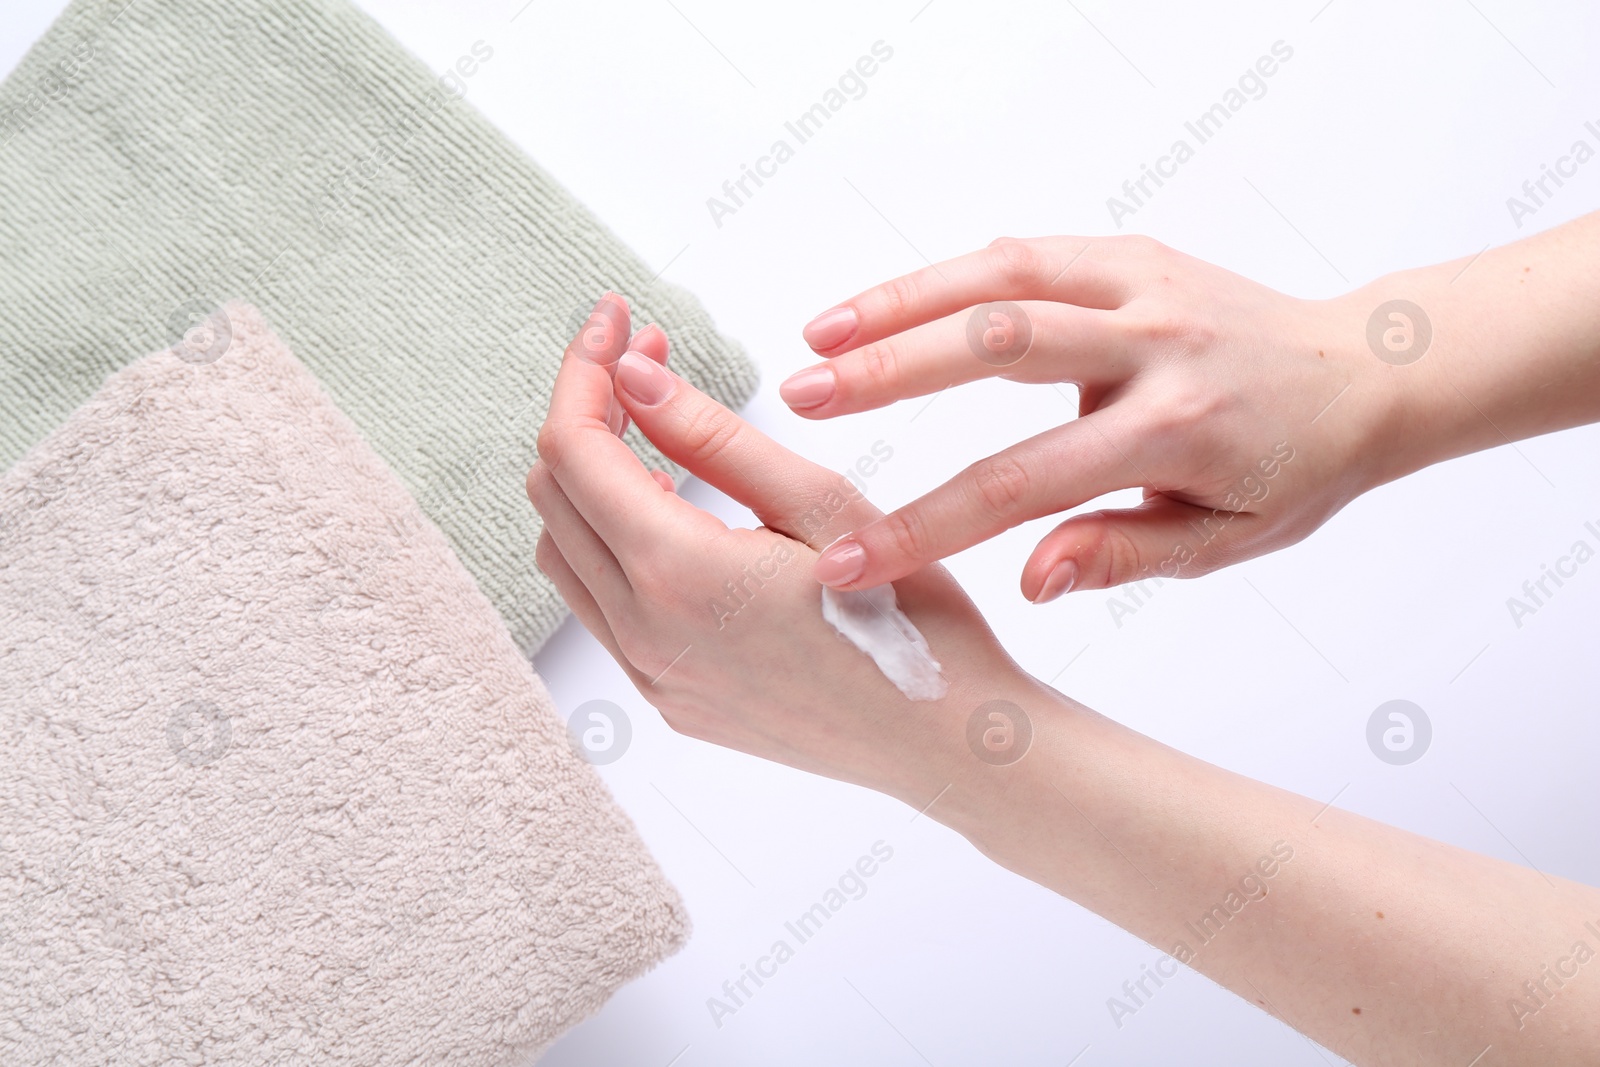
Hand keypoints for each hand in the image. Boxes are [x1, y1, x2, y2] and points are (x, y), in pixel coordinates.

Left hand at [526, 294, 1020, 802]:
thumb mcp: (821, 504)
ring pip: (565, 556)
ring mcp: (651, 676)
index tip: (619, 321)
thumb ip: (714, 437)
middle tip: (650, 362)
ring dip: (591, 481)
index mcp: (679, 576)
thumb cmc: (913, 619)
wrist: (948, 742)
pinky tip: (673, 513)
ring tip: (656, 433)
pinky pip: (601, 608)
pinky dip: (611, 544)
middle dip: (588, 412)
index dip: (586, 369)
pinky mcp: (669, 699)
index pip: (576, 449)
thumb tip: (632, 378)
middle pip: (554, 497)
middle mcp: (644, 634)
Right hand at [781, 236, 1399, 599]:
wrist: (1360, 373)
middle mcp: (1155, 345)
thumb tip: (1025, 578)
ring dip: (900, 303)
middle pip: (999, 348)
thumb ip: (1119, 554)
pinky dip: (947, 275)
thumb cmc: (1287, 470)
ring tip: (817, 339)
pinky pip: (1025, 253)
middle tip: (800, 401)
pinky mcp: (1132, 253)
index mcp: (1175, 430)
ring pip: (1002, 279)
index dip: (924, 527)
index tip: (845, 562)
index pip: (1022, 483)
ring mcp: (1143, 285)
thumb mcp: (1219, 541)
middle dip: (890, 375)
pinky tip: (883, 306)